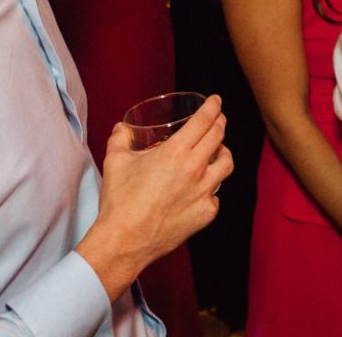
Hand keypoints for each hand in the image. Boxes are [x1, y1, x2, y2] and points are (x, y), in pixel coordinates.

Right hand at [79, 95, 233, 300]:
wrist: (124, 241)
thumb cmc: (120, 201)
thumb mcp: (115, 161)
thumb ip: (120, 138)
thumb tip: (122, 127)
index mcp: (176, 152)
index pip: (204, 120)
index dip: (213, 107)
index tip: (216, 101)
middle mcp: (195, 169)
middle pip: (219, 137)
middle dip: (220, 123)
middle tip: (218, 119)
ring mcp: (204, 192)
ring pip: (226, 164)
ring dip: (223, 153)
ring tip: (217, 151)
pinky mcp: (206, 213)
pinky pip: (216, 195)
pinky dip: (211, 188)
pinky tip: (202, 188)